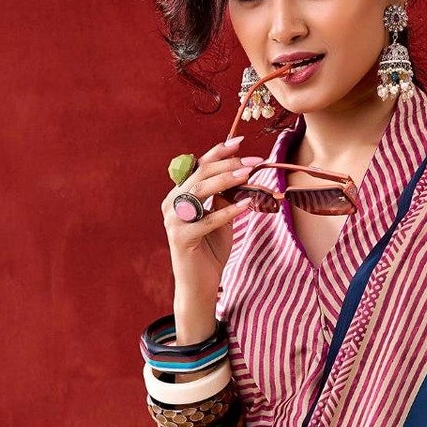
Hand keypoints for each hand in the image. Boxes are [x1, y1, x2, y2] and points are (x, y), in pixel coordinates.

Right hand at [162, 134, 254, 295]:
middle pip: (201, 175)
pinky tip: (246, 206)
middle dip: (229, 164)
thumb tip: (242, 173)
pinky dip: (228, 211)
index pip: (199, 166)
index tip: (241, 141)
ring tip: (249, 175)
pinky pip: (207, 220)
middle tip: (254, 161)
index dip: (219, 152)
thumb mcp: (219, 217)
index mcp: (179, 194)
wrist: (199, 284)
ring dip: (227, 181)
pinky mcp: (181, 238)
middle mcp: (172, 203)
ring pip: (201, 192)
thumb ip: (224, 196)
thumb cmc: (210, 250)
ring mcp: (174, 220)